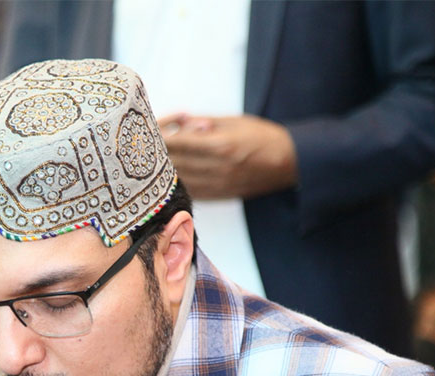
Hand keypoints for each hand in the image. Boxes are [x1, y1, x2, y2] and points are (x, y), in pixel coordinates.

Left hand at [159, 113, 298, 199]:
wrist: (289, 162)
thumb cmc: (262, 136)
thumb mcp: (233, 121)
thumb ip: (203, 122)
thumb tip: (178, 122)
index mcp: (220, 145)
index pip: (178, 142)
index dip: (160, 136)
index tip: (149, 131)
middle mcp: (217, 167)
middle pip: (174, 162)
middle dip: (156, 153)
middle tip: (144, 145)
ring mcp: (218, 184)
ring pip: (179, 179)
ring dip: (163, 170)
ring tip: (153, 160)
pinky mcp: (220, 195)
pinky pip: (190, 191)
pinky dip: (178, 182)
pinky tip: (170, 175)